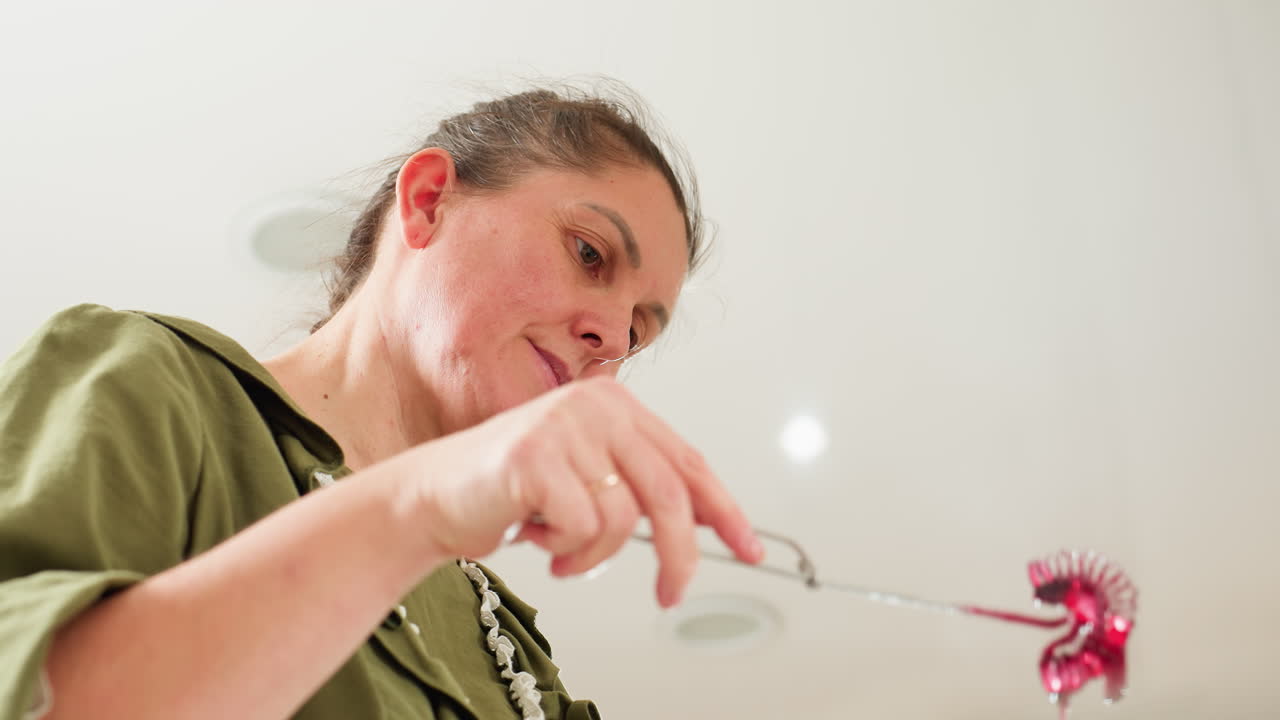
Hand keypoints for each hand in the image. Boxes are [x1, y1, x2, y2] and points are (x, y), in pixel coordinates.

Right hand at [398, 376, 762, 606]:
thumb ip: (639, 486)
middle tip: (672, 594)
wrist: (433, 496)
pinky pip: (583, 528)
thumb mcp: (587, 479)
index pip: (688, 461)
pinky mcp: (535, 457)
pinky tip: (535, 537)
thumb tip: (703, 520)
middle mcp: (594, 405)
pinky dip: (566, 552)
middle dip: (677, 555)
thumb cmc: (511, 491)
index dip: (723, 510)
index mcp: (615, 404)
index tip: (748, 547)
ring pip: (623, 519)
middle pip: (667, 493)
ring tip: (561, 549)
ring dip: (594, 555)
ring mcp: (563, 426)